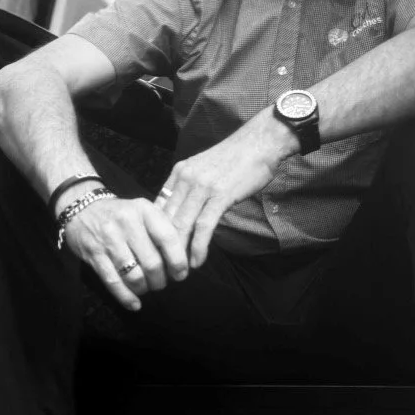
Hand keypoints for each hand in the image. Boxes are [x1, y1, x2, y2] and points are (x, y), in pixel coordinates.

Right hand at [63, 196, 187, 311]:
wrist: (81, 207)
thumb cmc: (121, 213)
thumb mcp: (143, 211)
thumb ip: (162, 228)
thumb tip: (184, 258)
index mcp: (144, 210)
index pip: (167, 238)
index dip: (177, 260)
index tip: (181, 274)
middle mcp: (127, 223)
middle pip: (152, 262)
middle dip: (160, 280)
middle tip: (161, 283)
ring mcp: (109, 240)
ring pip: (134, 275)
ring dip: (144, 288)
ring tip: (146, 287)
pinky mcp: (94, 255)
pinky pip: (113, 282)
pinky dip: (126, 297)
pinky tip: (134, 304)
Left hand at [154, 111, 295, 267]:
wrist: (260, 142)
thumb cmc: (236, 157)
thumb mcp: (204, 168)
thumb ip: (191, 187)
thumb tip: (183, 211)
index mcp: (179, 173)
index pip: (158, 208)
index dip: (154, 233)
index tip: (155, 251)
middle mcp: (185, 179)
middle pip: (166, 220)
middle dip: (162, 247)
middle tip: (163, 269)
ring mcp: (202, 187)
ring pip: (181, 225)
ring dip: (178, 253)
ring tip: (178, 272)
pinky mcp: (220, 195)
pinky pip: (204, 226)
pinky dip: (198, 247)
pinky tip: (197, 261)